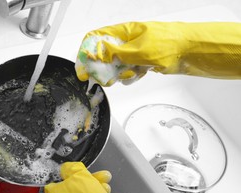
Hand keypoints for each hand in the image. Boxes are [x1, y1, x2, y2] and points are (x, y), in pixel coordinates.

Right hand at [75, 22, 240, 86]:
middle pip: (103, 54)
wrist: (191, 51)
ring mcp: (134, 52)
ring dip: (119, 74)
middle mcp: (127, 41)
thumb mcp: (139, 50)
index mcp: (124, 31)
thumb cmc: (169, 44)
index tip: (83, 67)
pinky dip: (131, 76)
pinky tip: (140, 74)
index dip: (87, 51)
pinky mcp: (141, 63)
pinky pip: (128, 72)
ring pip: (115, 66)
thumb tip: (98, 54)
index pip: (96, 37)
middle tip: (103, 79)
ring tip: (129, 74)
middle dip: (102, 68)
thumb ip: (116, 53)